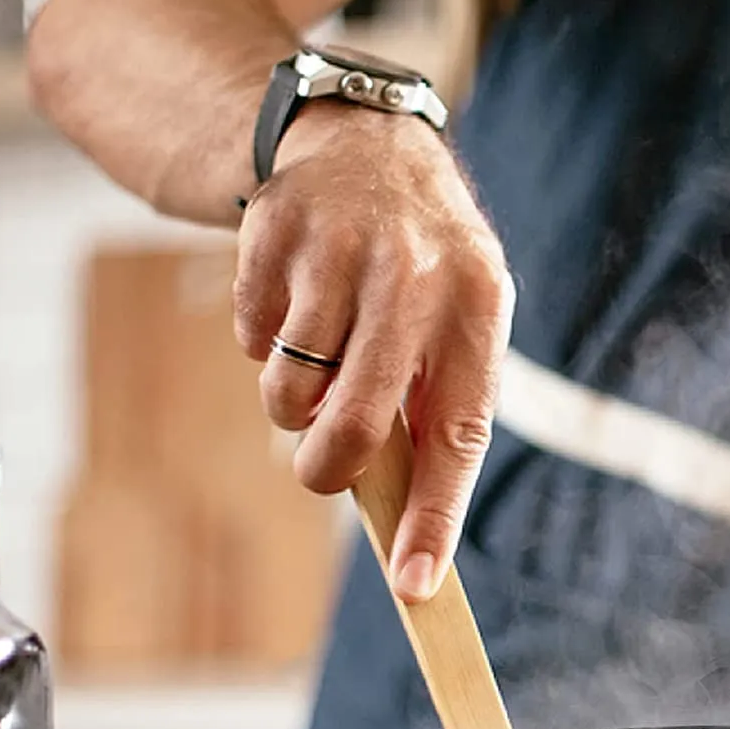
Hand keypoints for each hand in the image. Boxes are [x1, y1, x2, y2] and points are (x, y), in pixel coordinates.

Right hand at [232, 104, 514, 601]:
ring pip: (291, 392)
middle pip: (355, 424)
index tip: (414, 585)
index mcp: (479, 308)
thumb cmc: (423, 268)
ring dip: (293, 402)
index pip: (458, 436)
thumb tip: (403, 522)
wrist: (365, 143)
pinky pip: (250, 341)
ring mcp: (340, 249)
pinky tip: (295, 303)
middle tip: (322, 471)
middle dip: (328, 469)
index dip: (434, 518)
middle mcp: (415, 276)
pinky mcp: (272, 231)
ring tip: (320, 358)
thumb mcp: (458, 320)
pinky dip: (263, 344)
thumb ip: (435, 406)